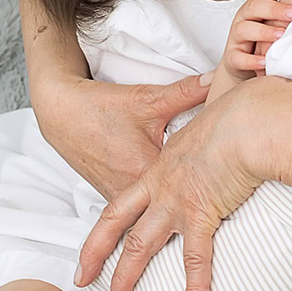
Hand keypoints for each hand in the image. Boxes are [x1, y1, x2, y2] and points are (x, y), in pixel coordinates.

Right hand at [37, 71, 209, 200]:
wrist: (62, 114)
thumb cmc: (100, 107)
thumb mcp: (147, 99)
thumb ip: (186, 92)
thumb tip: (216, 80)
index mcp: (146, 170)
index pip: (191, 182)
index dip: (214, 176)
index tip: (229, 171)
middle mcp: (131, 191)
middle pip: (175, 204)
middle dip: (198, 199)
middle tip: (221, 199)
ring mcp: (120, 198)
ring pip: (155, 211)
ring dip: (174, 208)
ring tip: (200, 208)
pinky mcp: (113, 197)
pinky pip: (139, 209)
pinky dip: (153, 205)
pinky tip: (170, 201)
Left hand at [75, 77, 282, 290]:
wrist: (245, 117)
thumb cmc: (237, 111)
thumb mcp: (215, 117)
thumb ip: (218, 123)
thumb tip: (229, 111)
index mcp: (158, 167)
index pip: (125, 201)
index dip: (107, 225)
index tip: (99, 244)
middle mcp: (159, 186)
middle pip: (116, 224)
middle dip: (97, 255)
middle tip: (84, 282)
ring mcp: (175, 201)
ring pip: (140, 246)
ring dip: (126, 278)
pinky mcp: (200, 212)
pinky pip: (196, 259)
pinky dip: (197, 287)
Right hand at [216, 0, 291, 86]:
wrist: (244, 66)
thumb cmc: (267, 40)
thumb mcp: (281, 23)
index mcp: (259, 4)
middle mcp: (246, 17)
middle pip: (256, 5)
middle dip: (275, 8)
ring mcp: (238, 37)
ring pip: (245, 28)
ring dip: (264, 31)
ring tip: (281, 36)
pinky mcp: (233, 56)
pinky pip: (238, 56)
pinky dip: (251, 59)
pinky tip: (265, 61)